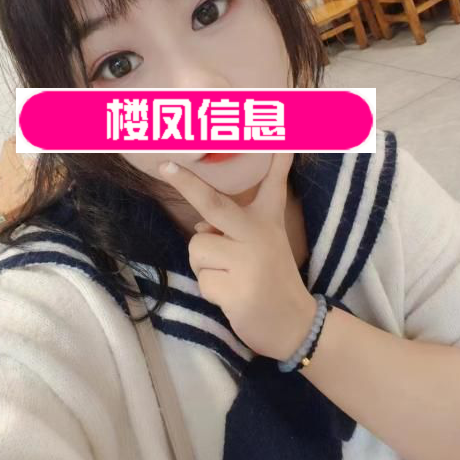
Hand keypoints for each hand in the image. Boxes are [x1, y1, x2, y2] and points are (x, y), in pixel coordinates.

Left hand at [157, 153, 316, 360]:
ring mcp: (248, 261)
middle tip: (165, 166)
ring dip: (205, 267)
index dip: (274, 158)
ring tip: (231, 278)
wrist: (294, 325)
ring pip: (197, 249)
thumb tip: (200, 224)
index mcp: (266, 221)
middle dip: (186, 183)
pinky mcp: (238, 289)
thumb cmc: (269, 279)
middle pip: (214, 204)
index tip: (277, 135)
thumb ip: (233, 229)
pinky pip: (202, 279)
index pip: (272, 183)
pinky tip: (233, 297)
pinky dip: (210, 290)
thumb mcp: (261, 245)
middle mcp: (258, 235)